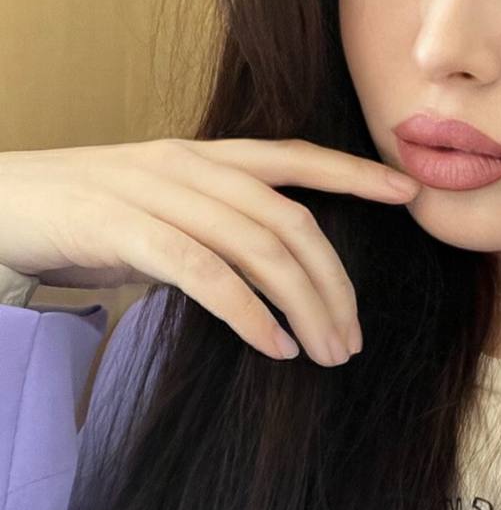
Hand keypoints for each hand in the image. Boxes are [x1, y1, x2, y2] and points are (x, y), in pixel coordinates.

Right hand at [0, 137, 420, 365]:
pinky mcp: (123, 229)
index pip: (294, 159)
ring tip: (329, 353)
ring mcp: (156, 193)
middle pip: (290, 222)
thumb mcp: (161, 213)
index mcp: (202, 157)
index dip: (354, 173)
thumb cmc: (83, 219)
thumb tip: (270, 274)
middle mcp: (188, 165)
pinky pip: (204, 273)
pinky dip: (249, 314)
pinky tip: (276, 347)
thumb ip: (216, 229)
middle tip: (355, 338)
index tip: (408, 193)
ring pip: (258, 248)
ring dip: (304, 307)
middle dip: (334, 283)